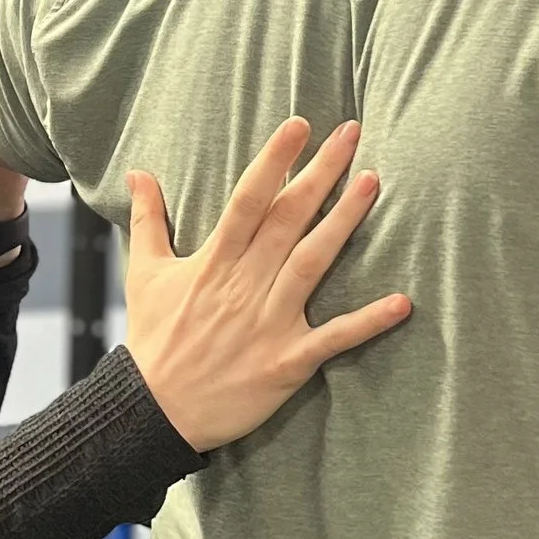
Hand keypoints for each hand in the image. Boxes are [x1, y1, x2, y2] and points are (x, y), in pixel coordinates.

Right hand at [122, 118, 410, 451]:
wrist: (151, 412)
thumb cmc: (153, 341)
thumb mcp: (143, 274)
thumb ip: (147, 220)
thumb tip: (137, 173)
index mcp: (213, 261)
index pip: (248, 199)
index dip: (275, 160)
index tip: (300, 125)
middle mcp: (243, 285)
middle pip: (287, 219)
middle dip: (321, 174)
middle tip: (352, 135)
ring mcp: (267, 323)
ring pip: (312, 263)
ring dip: (343, 224)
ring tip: (372, 184)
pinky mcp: (286, 362)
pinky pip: (332, 339)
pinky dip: (367, 323)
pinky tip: (401, 302)